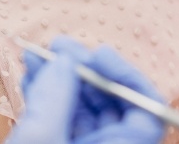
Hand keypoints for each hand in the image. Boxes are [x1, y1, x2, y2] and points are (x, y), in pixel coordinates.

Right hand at [8, 36, 165, 143]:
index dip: (126, 77)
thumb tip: (65, 60)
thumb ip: (56, 97)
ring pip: (81, 106)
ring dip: (58, 74)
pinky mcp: (58, 143)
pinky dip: (46, 91)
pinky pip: (60, 114)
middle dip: (83, 68)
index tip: (98, 54)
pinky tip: (31, 72)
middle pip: (110, 102)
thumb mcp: (41, 139)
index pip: (147, 112)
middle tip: (58, 46)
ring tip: (36, 53)